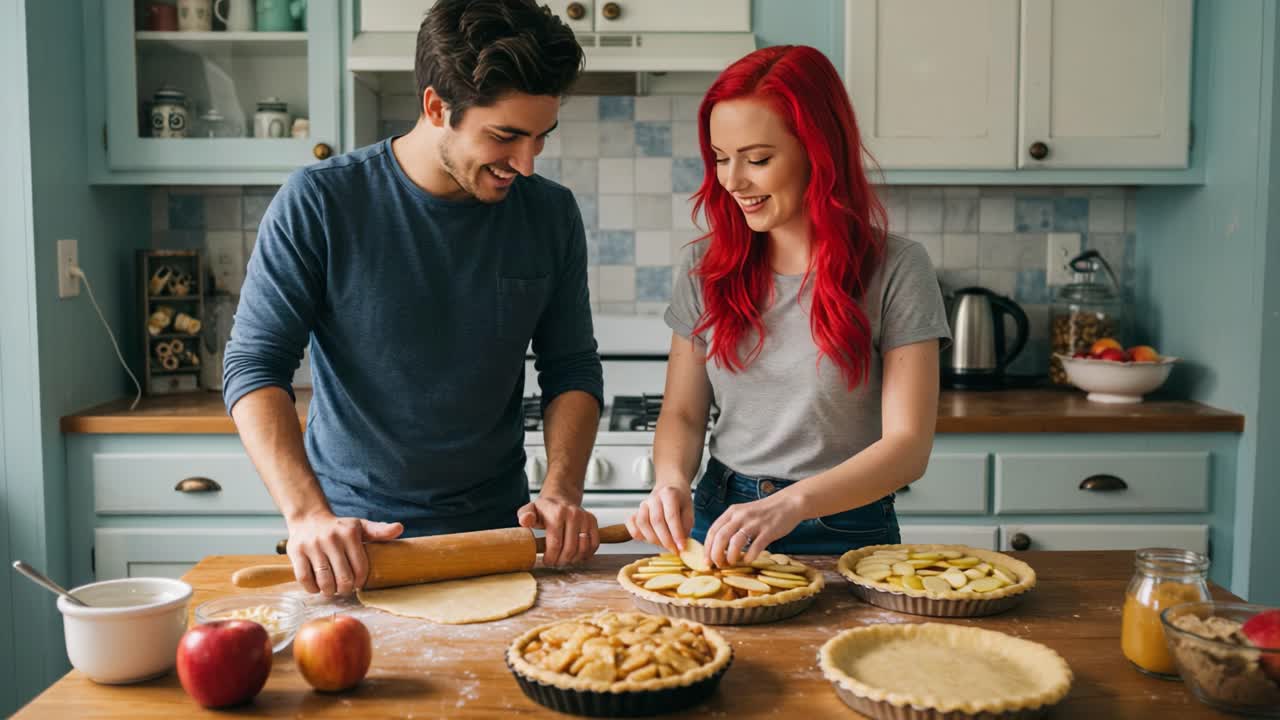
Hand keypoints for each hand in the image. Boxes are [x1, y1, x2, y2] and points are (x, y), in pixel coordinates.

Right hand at [286, 512, 402, 594]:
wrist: (308, 518)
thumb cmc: (339, 528)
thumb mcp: (360, 526)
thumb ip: (379, 531)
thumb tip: (400, 528)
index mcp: (349, 534)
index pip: (360, 568)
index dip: (360, 581)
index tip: (357, 583)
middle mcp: (331, 539)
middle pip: (343, 577)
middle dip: (346, 589)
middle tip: (345, 588)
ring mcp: (312, 546)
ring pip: (324, 581)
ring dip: (330, 591)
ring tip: (332, 589)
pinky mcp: (296, 552)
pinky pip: (304, 579)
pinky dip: (312, 589)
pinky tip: (317, 587)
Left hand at [517, 495, 599, 566]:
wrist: (561, 498)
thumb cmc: (545, 509)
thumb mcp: (530, 510)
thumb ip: (525, 515)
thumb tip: (525, 521)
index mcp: (557, 513)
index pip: (556, 544)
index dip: (551, 558)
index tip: (546, 561)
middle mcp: (573, 514)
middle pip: (570, 549)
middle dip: (561, 561)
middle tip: (555, 563)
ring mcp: (585, 518)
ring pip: (583, 549)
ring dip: (573, 560)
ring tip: (565, 560)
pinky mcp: (593, 522)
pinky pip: (594, 544)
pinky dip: (586, 554)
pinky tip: (577, 555)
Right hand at [626, 484, 692, 553]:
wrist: (670, 488)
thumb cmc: (680, 501)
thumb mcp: (689, 511)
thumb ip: (685, 527)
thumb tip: (680, 545)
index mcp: (669, 494)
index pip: (671, 516)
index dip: (676, 534)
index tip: (681, 547)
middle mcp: (654, 498)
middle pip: (656, 521)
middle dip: (665, 540)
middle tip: (673, 549)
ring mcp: (643, 504)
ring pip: (642, 523)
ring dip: (653, 539)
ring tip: (663, 544)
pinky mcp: (636, 511)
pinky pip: (631, 524)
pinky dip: (638, 535)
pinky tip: (648, 539)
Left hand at [702, 493, 805, 567]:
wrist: (788, 503)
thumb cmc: (764, 512)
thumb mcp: (743, 513)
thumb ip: (731, 525)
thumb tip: (717, 547)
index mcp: (732, 512)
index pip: (713, 531)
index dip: (707, 548)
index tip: (706, 561)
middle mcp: (741, 516)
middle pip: (720, 538)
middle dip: (716, 555)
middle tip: (718, 565)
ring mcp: (754, 523)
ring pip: (735, 543)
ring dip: (731, 556)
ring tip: (732, 563)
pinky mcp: (768, 531)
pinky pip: (755, 546)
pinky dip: (749, 557)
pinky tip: (749, 560)